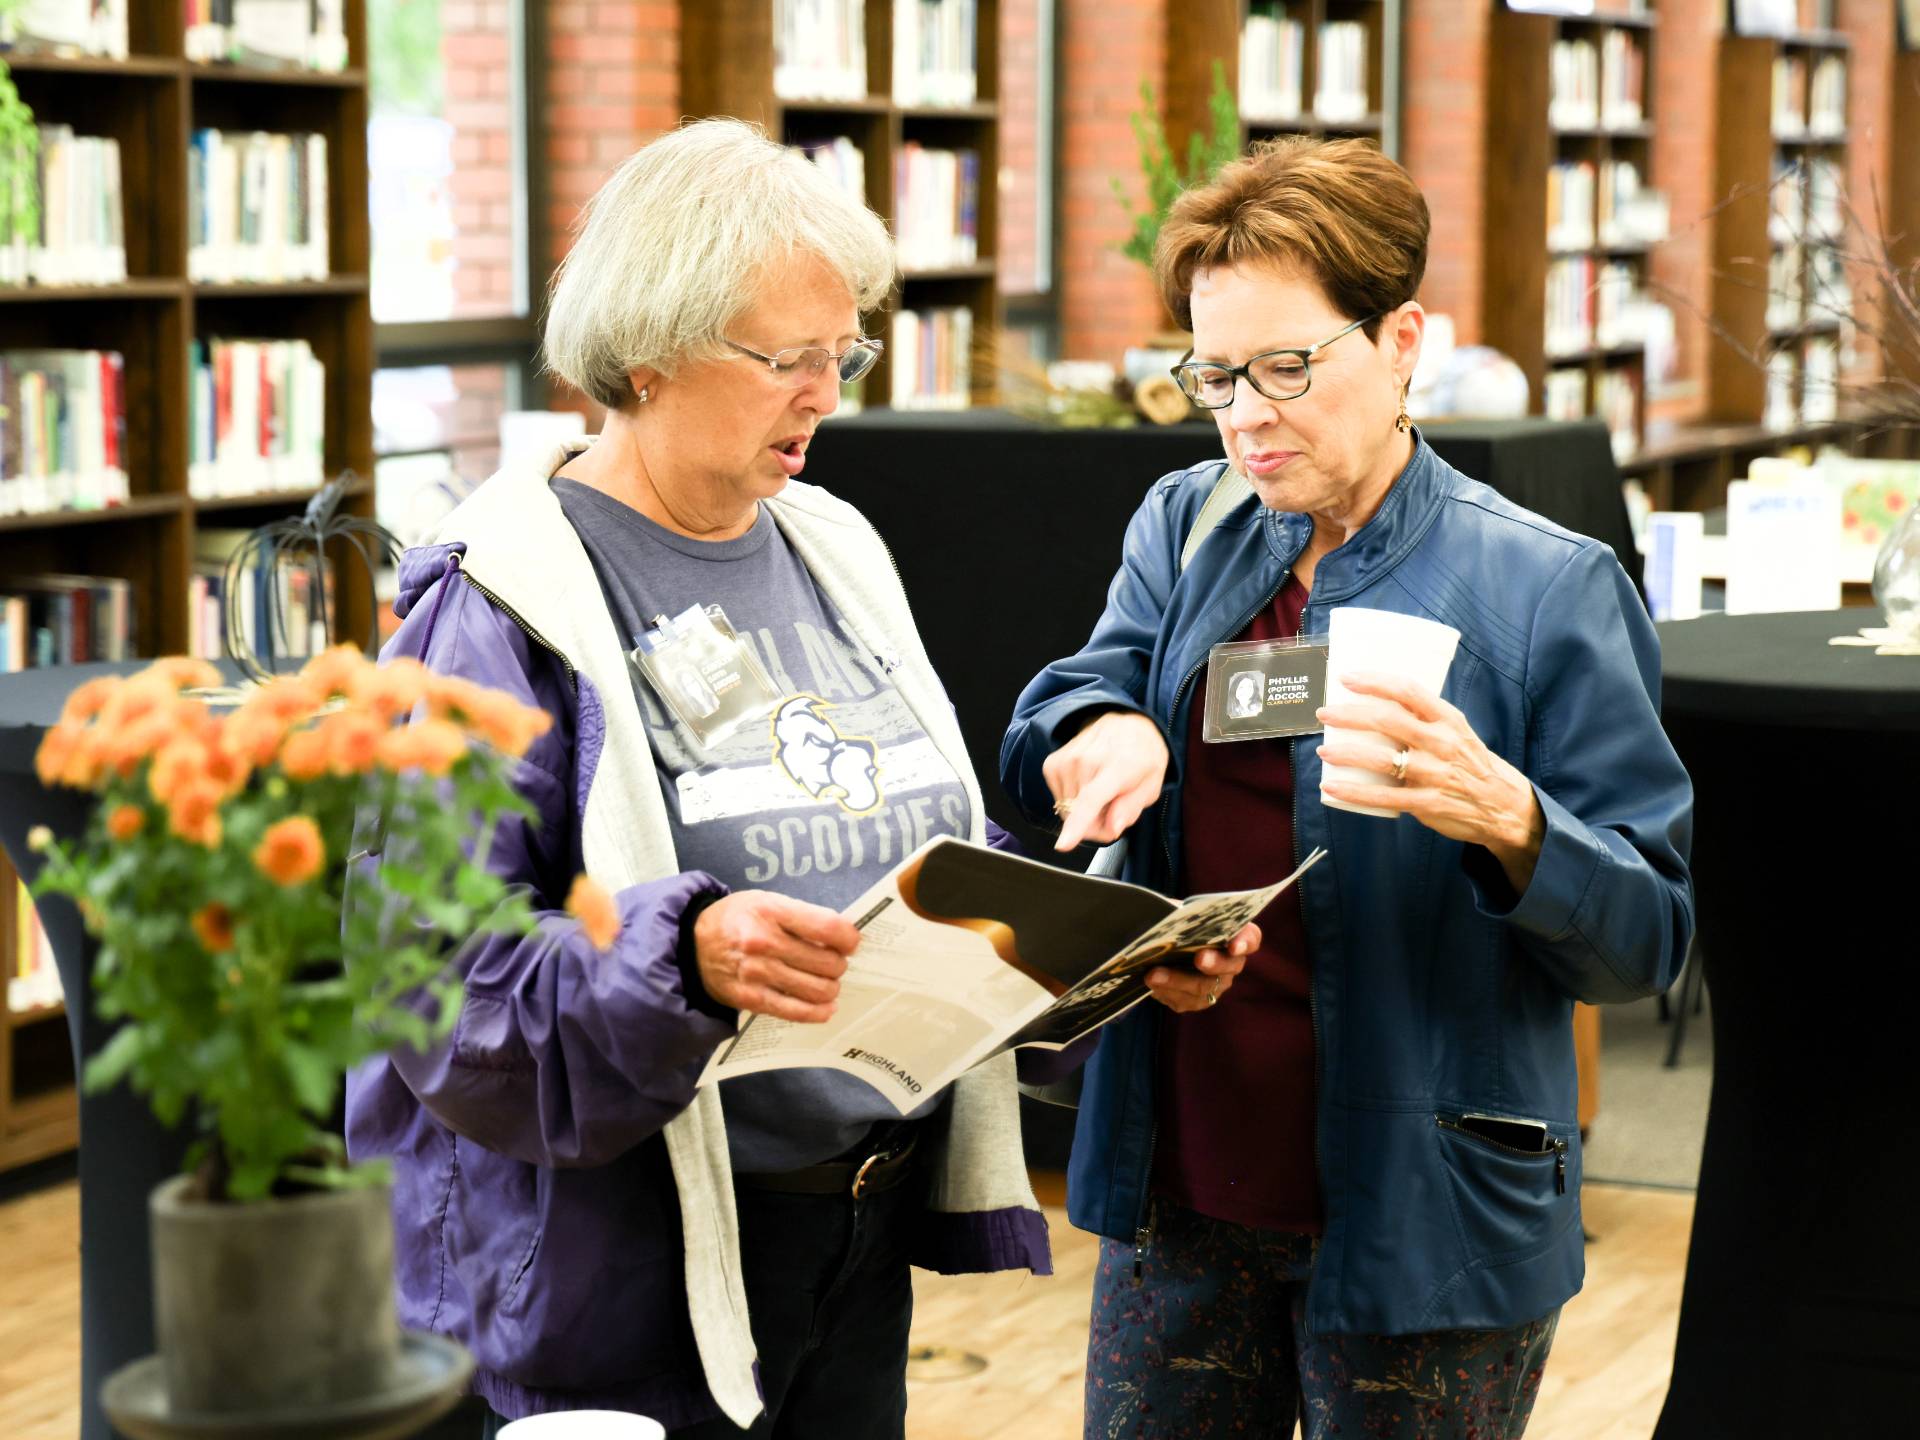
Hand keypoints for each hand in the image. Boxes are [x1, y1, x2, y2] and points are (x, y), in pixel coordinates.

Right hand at [693, 891, 859, 1022]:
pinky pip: (796, 1011)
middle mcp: (764, 942)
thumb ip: (801, 915)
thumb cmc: (736, 919)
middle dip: (839, 964)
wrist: (691, 945)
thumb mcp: (766, 901)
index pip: (828, 927)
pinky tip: (827, 1007)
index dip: (849, 938)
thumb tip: (843, 936)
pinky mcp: (751, 999)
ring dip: (831, 987)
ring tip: (827, 981)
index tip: (851, 942)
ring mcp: (757, 973)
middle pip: (827, 962)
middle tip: (834, 962)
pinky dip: (818, 1012)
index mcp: (770, 911)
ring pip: (818, 989)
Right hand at [1042, 711, 1169, 850]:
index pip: (1091, 800)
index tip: (1063, 845)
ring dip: (1083, 811)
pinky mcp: (1053, 763)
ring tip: (1102, 790)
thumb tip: (1112, 828)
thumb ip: (1131, 808)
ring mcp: (1066, 760)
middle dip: (1096, 824)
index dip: (1077, 826)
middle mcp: (1087, 761)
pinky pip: (1058, 799)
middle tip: (1113, 808)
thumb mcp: (1152, 784)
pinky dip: (1072, 799)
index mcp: (1118, 767)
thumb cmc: (1142, 755)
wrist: (1126, 723)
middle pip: (1079, 816)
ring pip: (1067, 810)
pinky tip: (1087, 784)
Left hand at [1148, 922, 1260, 1014]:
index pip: (1251, 938)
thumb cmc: (1178, 923)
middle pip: (1229, 966)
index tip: (1234, 945)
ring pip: (1203, 987)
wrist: (1163, 945)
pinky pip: (1185, 1001)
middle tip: (1199, 958)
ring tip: (1153, 975)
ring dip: (1177, 980)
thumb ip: (1182, 914)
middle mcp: (1231, 963)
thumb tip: (1167, 915)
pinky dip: (1165, 992)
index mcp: (1235, 935)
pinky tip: (1151, 984)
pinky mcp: (1198, 1001)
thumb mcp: (1181, 912)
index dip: (1245, 942)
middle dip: (1214, 963)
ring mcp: (1217, 984)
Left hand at [1315, 672, 1545, 892]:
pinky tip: (1333, 787)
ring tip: (1324, 751)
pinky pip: (1384, 796)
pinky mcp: (1428, 803)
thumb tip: (1377, 702)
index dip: (1374, 681)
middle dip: (1349, 715)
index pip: (1408, 690)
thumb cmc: (1470, 762)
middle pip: (1387, 720)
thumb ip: (1424, 718)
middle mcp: (1442, 743)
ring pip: (1382, 759)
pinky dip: (1355, 792)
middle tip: (1324, 714)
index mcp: (1448, 719)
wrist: (1504, 806)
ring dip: (1346, 753)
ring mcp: (1434, 774)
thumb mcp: (1456, 731)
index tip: (1346, 678)